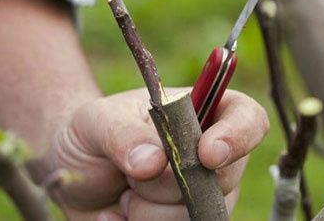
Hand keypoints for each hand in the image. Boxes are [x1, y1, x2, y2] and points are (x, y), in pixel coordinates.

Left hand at [49, 88, 268, 219]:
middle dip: (169, 182)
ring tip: (124, 194)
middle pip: (223, 177)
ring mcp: (201, 193)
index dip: (238, 136)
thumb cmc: (92, 135)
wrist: (75, 174)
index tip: (206, 155)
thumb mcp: (97, 122)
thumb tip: (154, 163)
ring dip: (149, 210)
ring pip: (198, 214)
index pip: (248, 118)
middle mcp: (209, 155)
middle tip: (131, 172)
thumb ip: (123, 134)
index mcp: (200, 113)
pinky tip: (117, 215)